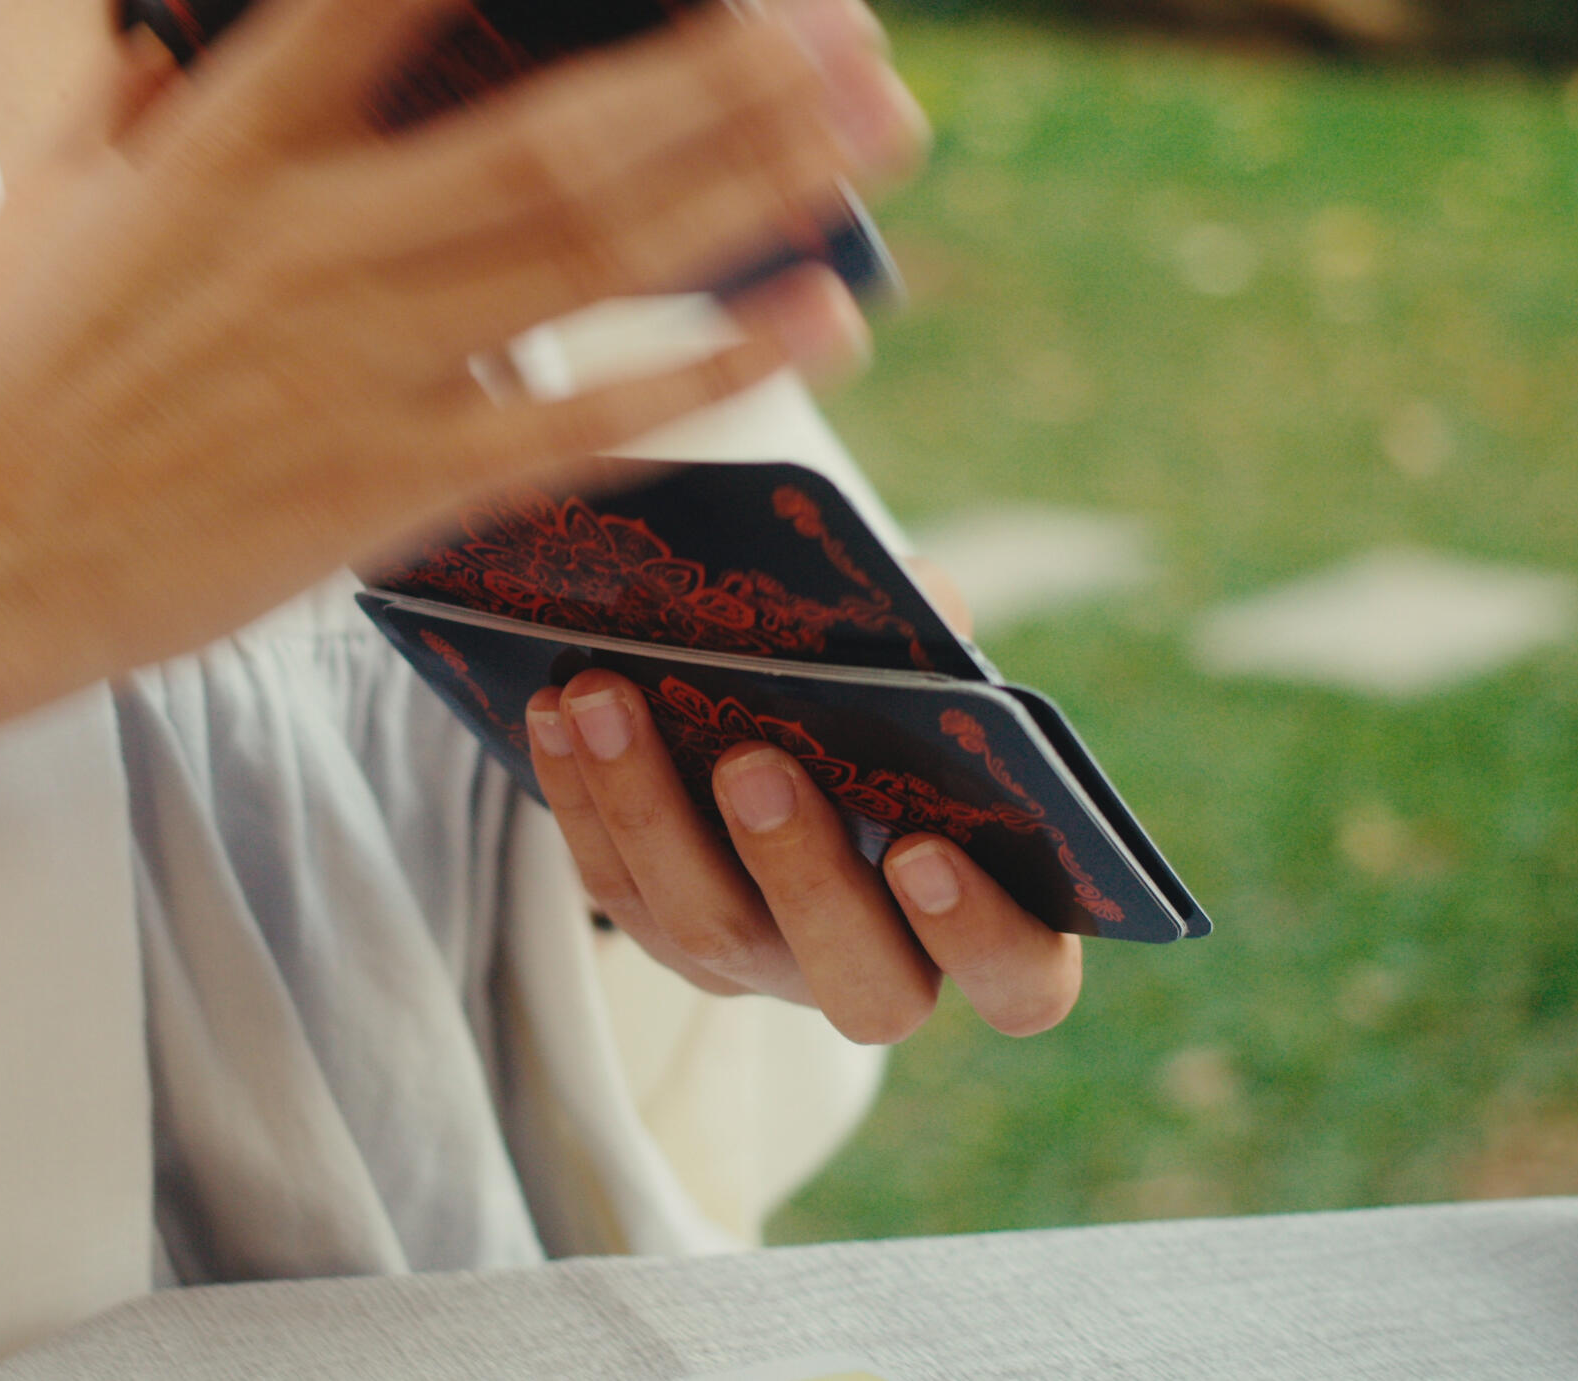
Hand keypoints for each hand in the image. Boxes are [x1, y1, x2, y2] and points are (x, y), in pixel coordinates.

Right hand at [0, 0, 927, 743]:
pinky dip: (702, 371)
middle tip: (854, 23)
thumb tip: (180, 23)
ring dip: (752, 186)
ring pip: (590, 251)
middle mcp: (312, 234)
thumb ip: (139, 93)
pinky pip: (575, 422)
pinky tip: (815, 325)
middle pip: (559, 124)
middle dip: (723, 69)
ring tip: (877, 133)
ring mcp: (359, 362)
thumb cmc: (2, 381)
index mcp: (226, 142)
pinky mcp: (386, 487)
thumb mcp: (54, 195)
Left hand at [523, 561, 1082, 1042]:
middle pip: (856, 982)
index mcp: (995, 923)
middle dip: (799, 869)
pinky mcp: (669, 940)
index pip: (1020, 980)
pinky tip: (557, 708)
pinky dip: (584, 794)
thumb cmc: (904, 706)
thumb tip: (916, 595)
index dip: (979, 932)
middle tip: (753, 763)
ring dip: (652, 808)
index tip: (927, 847)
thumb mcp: (932, 668)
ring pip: (708, 930)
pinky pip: (618, 892)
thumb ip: (942, 641)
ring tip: (607, 695)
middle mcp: (882, 974)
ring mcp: (768, 969)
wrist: (800, 723)